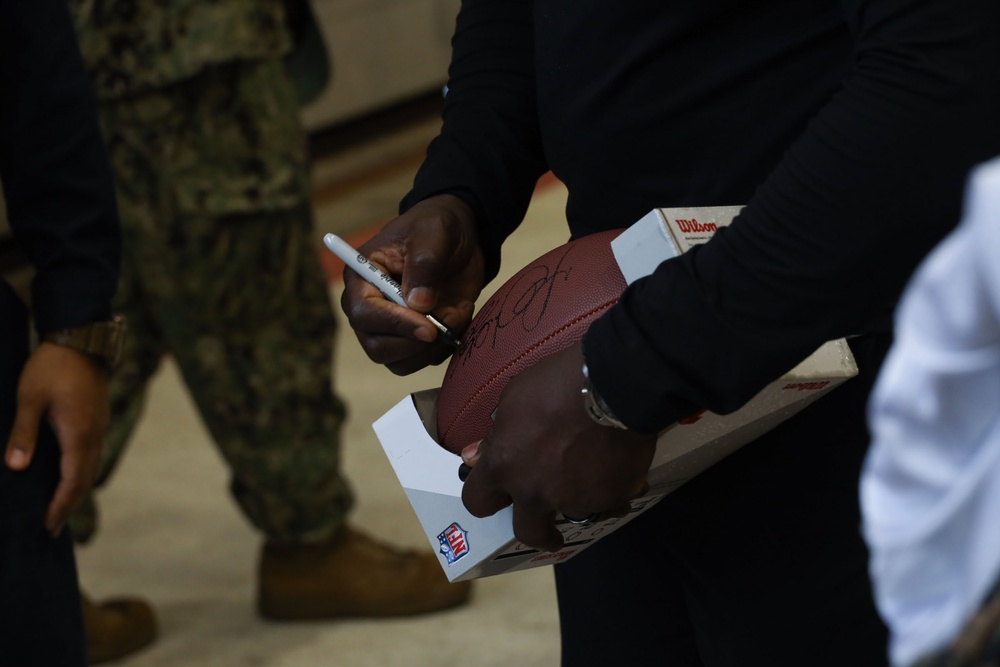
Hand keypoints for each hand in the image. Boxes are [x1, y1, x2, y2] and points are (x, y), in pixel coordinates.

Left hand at [5, 343, 108, 535]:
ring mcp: (99, 425)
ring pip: (92, 467)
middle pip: (86, 479)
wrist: (80, 338)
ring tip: (61, 508)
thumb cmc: (51, 366)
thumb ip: (23, 433)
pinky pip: (93, 454)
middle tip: (53, 528)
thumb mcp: (29, 398)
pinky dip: (82, 472)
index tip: (49, 526)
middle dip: (70, 505)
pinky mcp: (97, 418)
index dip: (61, 505)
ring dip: (77, 490)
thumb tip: (18, 467)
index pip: (73, 480)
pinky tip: (70, 475)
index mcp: (79, 433)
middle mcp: (94, 434)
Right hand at [340, 194, 486, 374]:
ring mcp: (390, 327)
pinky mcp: (412, 339)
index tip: (429, 327)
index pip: (364, 313)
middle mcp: (369, 308)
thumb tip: (419, 304)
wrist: (458, 239)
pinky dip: (443, 350)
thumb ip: (425, 263)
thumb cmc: (437, 228)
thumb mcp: (434, 232)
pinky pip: (421, 361)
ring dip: (431, 350)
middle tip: (446, 326)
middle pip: (377, 346)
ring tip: (456, 317)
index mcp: (362, 276)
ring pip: (398, 362)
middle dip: (414, 343)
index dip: (394, 324)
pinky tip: (457, 321)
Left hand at [460, 340, 656, 551]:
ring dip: (581, 498)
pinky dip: (613, 490)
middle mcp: (535, 492)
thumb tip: (473, 457)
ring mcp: (574, 500)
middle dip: (538, 532)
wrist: (614, 384)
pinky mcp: (611, 498)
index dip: (487, 499)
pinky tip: (619, 469)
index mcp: (504, 466)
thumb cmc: (557, 383)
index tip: (500, 500)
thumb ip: (496, 436)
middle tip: (549, 529)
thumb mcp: (514, 399)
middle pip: (528, 531)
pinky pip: (611, 503)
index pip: (477, 501)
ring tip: (594, 472)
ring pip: (576, 512)